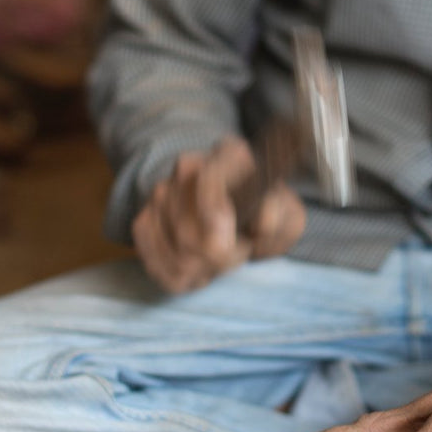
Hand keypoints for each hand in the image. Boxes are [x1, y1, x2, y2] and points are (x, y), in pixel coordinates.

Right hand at [131, 136, 306, 292]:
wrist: (241, 214)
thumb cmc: (266, 214)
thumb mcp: (287, 214)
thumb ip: (278, 215)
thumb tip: (262, 222)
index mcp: (229, 155)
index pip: (209, 183)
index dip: (216, 219)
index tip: (236, 246)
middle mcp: (188, 168)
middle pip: (187, 230)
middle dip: (218, 258)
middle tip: (239, 253)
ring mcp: (160, 194)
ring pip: (173, 254)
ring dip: (202, 270)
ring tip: (221, 260)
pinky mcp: (144, 221)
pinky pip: (155, 264)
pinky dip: (181, 277)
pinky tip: (200, 267)